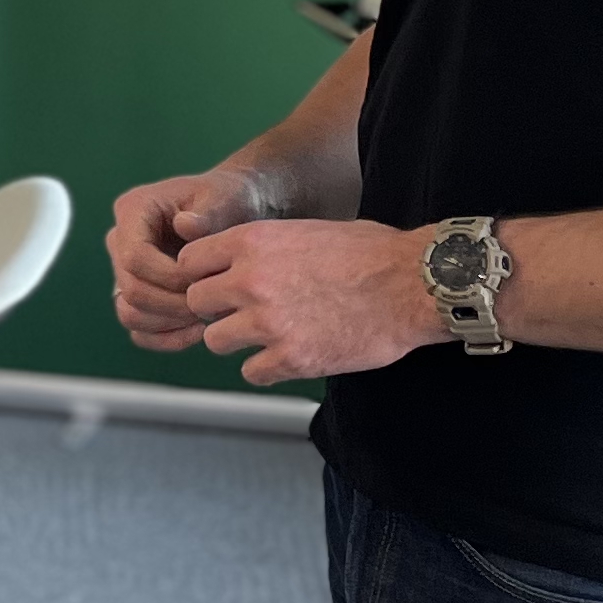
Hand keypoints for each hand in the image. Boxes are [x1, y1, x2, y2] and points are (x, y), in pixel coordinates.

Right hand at [109, 167, 267, 352]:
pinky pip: (138, 329)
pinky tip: (197, 332)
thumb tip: (184, 224)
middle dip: (171, 304)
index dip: (168, 277)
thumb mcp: (224, 199)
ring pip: (129, 312)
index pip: (134, 256)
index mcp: (133, 210)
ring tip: (204, 320)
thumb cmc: (229, 200)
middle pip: (130, 288)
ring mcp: (126, 270)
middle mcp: (121, 240)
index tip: (205, 282)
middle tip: (210, 306)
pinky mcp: (138, 294)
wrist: (237, 212)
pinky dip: (164, 337)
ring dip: (167, 323)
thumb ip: (207, 214)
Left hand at [177, 220, 444, 388]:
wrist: (413, 285)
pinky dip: (265, 368)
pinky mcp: (291, 359)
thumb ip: (264, 248)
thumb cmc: (370, 253)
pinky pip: (251, 372)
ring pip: (216, 340)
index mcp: (252, 242)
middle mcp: (251, 281)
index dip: (202, 274)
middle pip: (196, 302)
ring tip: (266, 335)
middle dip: (215, 308)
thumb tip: (239, 261)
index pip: (189, 261)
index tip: (217, 282)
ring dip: (237, 340)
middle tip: (241, 311)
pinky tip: (287, 356)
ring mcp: (269, 323)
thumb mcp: (306, 230)